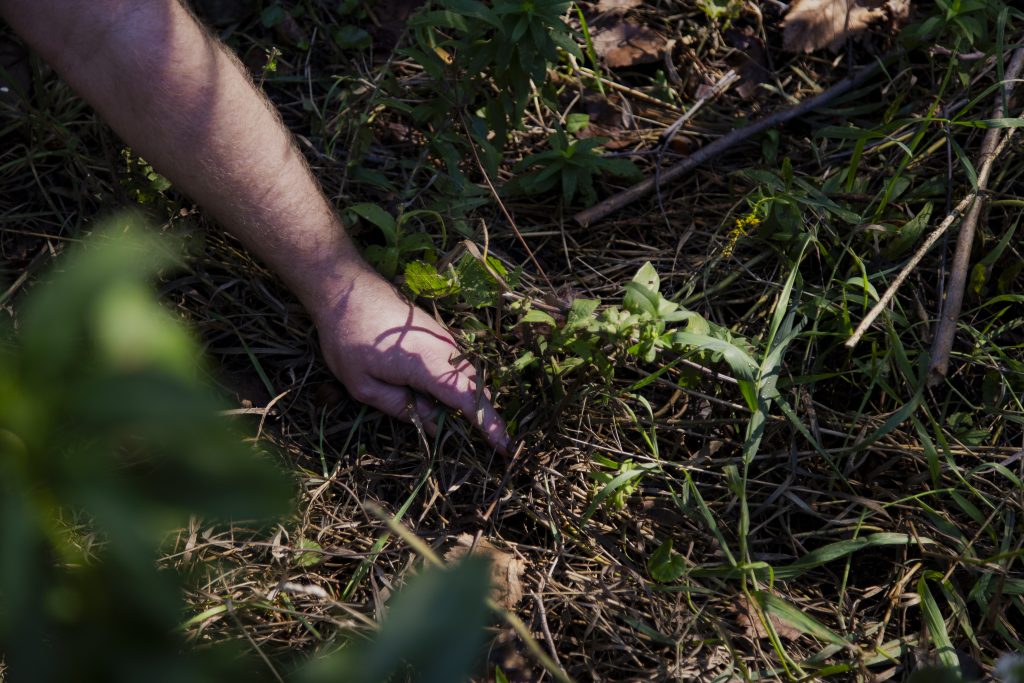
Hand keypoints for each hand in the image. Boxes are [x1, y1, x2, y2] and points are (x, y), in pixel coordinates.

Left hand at [311, 263, 509, 452]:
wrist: (346, 289)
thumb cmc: (348, 337)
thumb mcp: (364, 385)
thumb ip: (402, 408)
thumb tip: (434, 426)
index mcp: (427, 364)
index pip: (467, 399)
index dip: (488, 425)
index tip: (505, 446)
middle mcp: (444, 349)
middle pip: (475, 389)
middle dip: (481, 416)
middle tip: (478, 443)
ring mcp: (443, 339)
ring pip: (466, 377)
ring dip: (466, 400)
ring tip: (454, 422)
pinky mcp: (438, 335)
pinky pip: (456, 365)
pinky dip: (455, 384)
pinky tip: (437, 397)